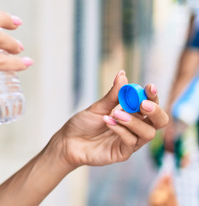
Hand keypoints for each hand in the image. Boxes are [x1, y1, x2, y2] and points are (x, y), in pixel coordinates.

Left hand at [53, 70, 168, 168]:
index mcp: (133, 114)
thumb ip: (113, 94)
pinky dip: (121, 130)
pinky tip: (108, 122)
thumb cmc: (84, 124)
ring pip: (148, 133)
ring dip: (134, 121)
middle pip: (159, 121)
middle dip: (155, 111)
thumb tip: (122, 75)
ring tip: (116, 113)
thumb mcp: (98, 107)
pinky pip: (131, 142)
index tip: (149, 87)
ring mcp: (131, 141)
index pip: (151, 104)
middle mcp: (136, 128)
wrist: (68, 141)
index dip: (153, 96)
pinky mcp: (123, 153)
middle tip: (142, 104)